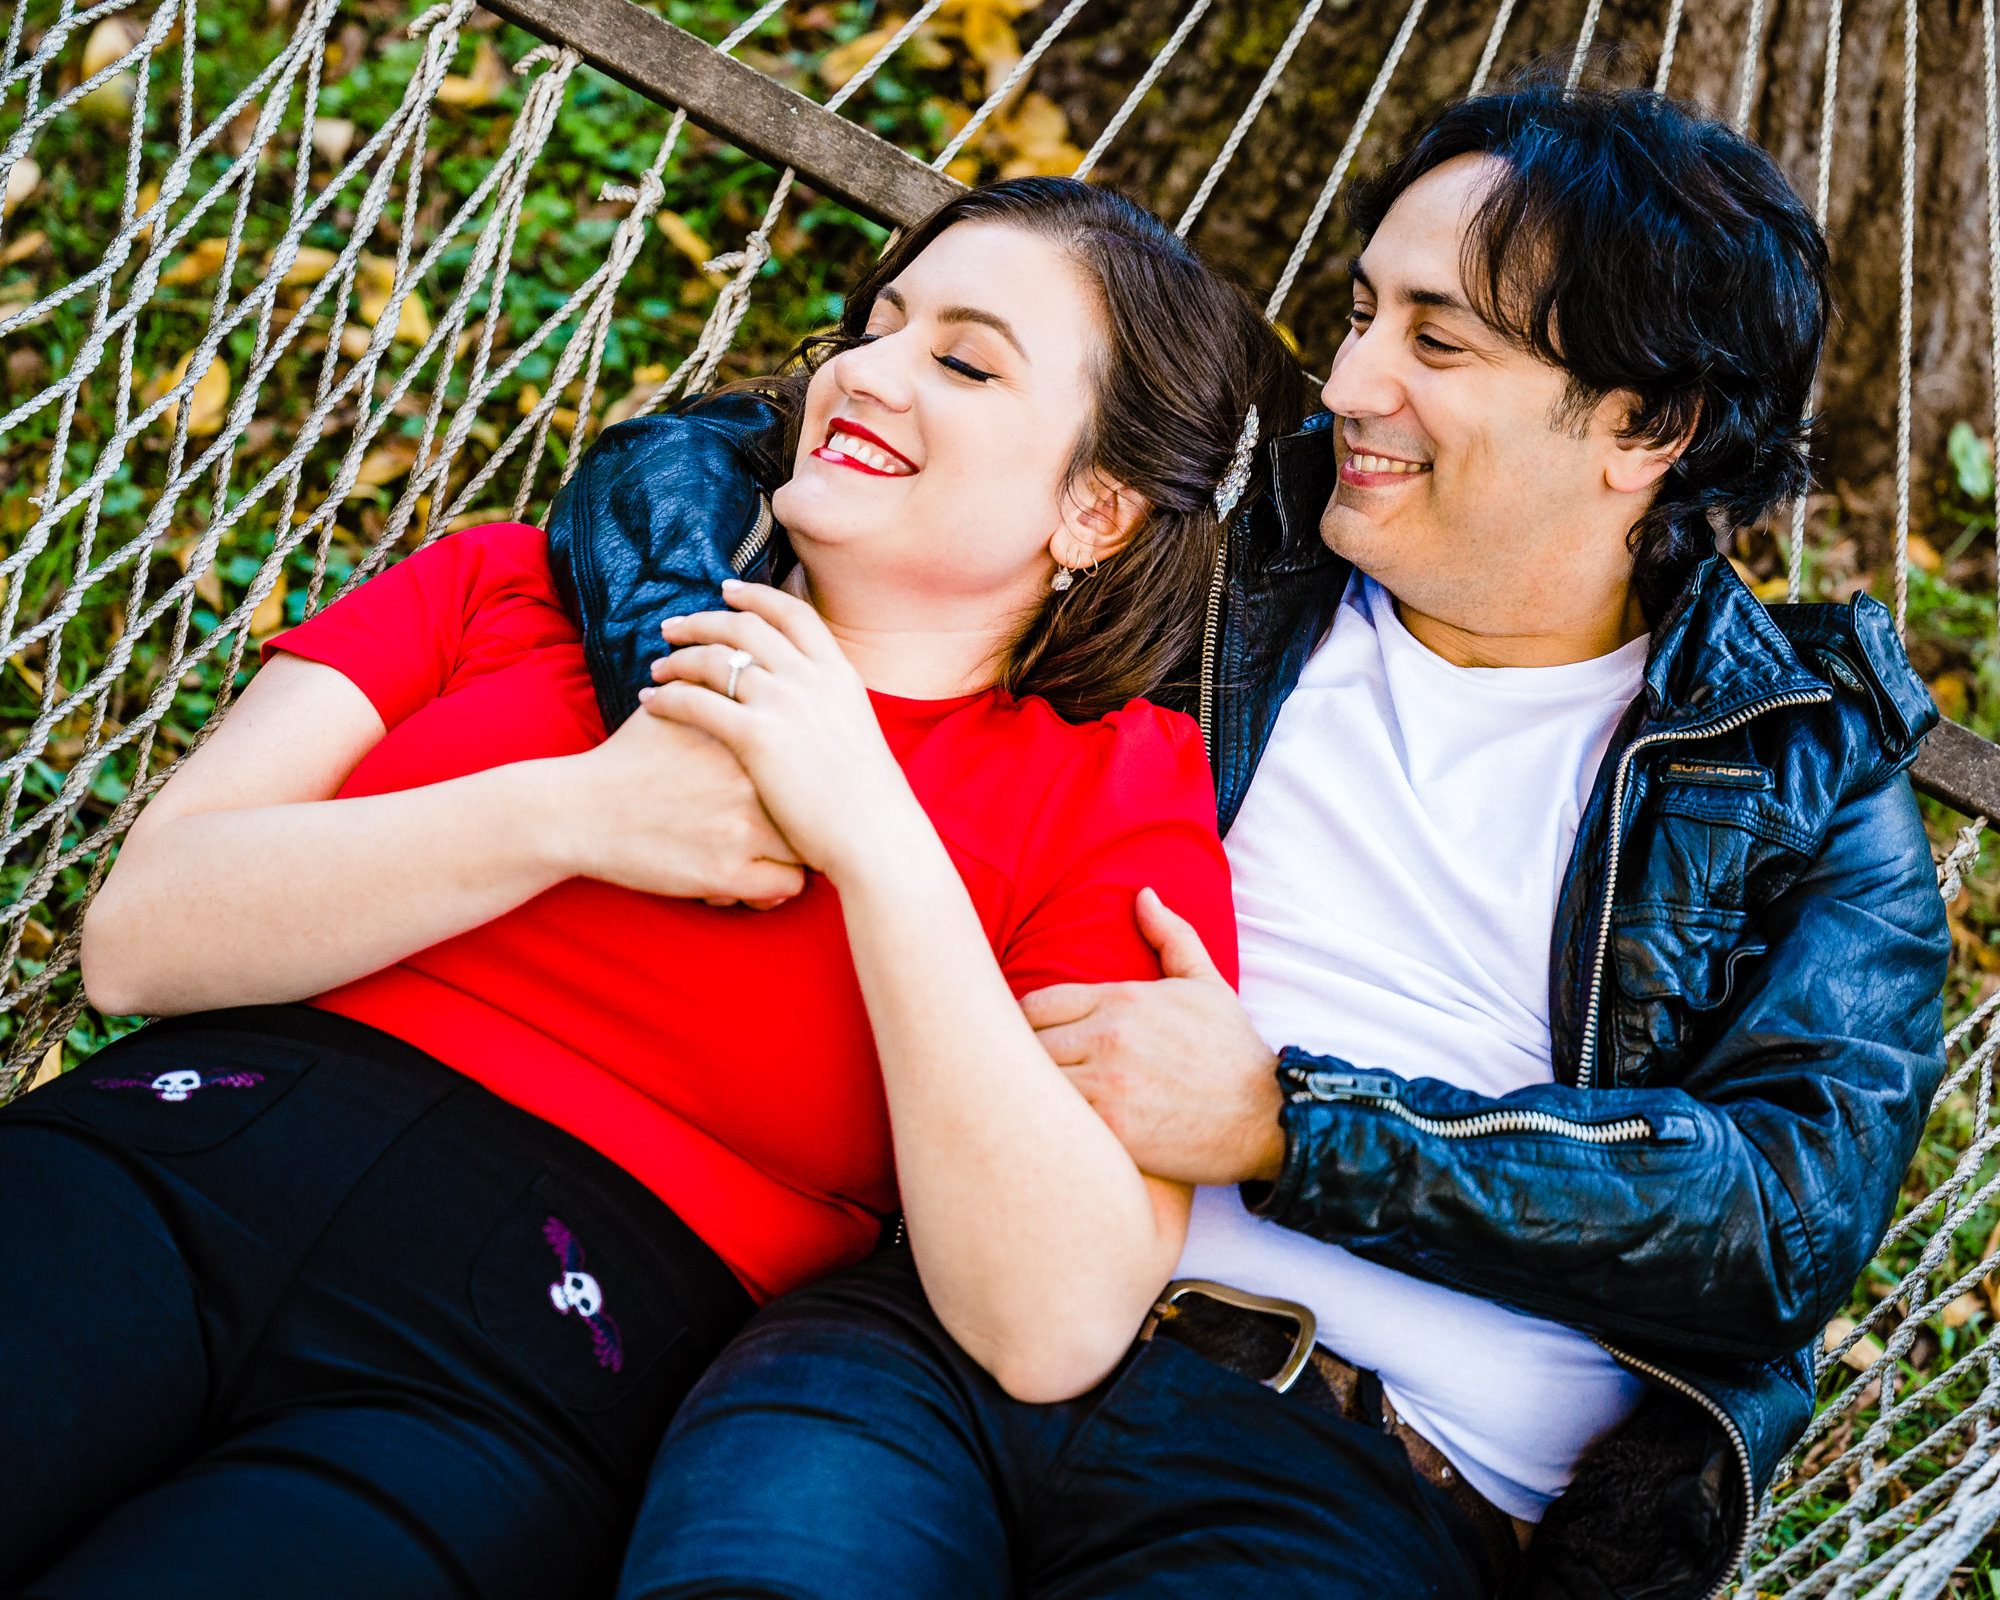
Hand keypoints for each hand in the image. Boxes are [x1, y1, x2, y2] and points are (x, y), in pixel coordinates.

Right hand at [560, 706, 804, 906]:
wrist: (579, 811)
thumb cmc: (627, 759)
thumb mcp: (672, 706)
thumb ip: (715, 689)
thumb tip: (743, 668)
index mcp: (745, 736)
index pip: (809, 760)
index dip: (804, 780)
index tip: (791, 795)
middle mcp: (751, 779)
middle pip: (813, 805)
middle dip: (803, 820)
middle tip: (786, 831)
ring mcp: (742, 827)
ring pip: (809, 849)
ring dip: (792, 858)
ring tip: (763, 860)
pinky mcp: (728, 872)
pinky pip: (788, 887)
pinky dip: (773, 891)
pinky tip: (748, 886)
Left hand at [640, 580, 925, 885]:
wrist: (877, 838)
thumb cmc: (871, 805)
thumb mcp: (860, 736)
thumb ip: (833, 710)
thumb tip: (818, 709)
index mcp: (839, 674)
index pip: (792, 614)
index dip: (756, 596)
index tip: (728, 590)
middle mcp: (810, 678)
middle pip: (744, 627)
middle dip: (703, 620)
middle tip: (674, 626)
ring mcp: (784, 703)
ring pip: (714, 659)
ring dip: (678, 658)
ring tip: (656, 667)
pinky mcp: (756, 735)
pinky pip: (696, 701)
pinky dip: (668, 696)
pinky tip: (650, 703)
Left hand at [1023, 887, 1286, 1185]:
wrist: (1267, 1116)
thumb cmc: (1231, 1050)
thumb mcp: (1206, 984)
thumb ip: (1171, 935)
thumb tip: (1142, 893)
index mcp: (1121, 998)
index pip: (1033, 1004)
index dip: (1021, 1026)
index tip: (1028, 1044)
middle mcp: (1109, 1036)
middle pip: (1022, 1044)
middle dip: (1016, 1061)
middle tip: (1016, 1080)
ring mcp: (1109, 1083)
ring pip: (1032, 1084)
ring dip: (1029, 1095)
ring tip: (1029, 1106)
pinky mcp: (1113, 1129)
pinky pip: (1055, 1121)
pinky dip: (1048, 1126)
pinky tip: (1051, 1133)